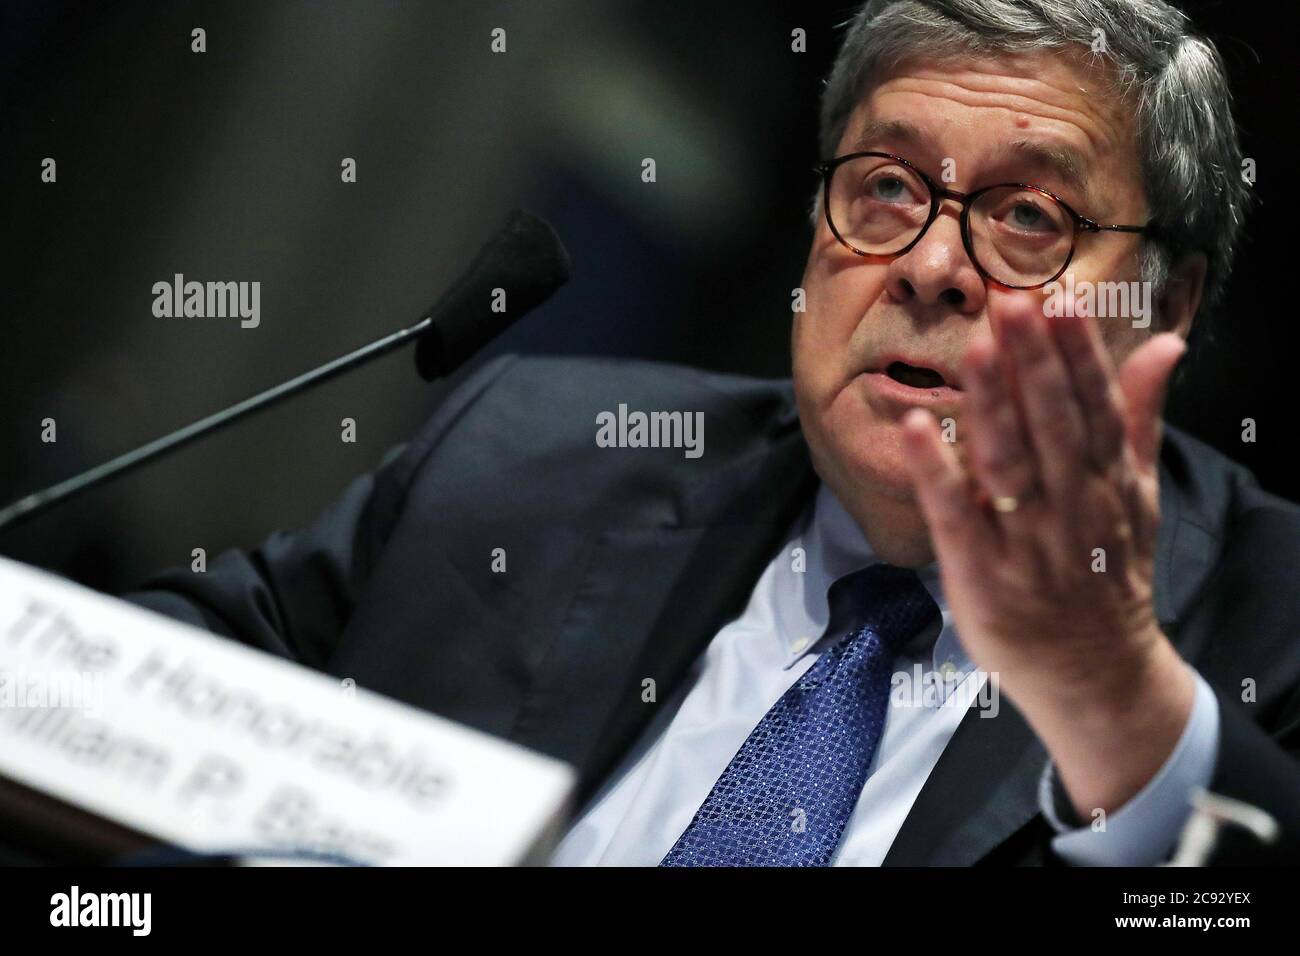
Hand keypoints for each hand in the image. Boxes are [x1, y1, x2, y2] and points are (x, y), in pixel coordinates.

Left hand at [899, 298, 1194, 815]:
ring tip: (979, 346)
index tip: (1057, 297)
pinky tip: (915, 428)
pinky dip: (937, 474)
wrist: (1098, 675)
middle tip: (1012, 301)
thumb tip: (1165, 345)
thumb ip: (1139, 418)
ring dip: (995, 404)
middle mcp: (1072, 507)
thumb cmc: (1108, 575)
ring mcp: (1026, 544)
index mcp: (1108, 482)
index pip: (1095, 406)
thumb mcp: (1136, 497)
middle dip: (1035, 362)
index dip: (1077, 352)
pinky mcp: (981, 576)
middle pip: (1055, 425)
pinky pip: (956, 518)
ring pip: (1010, 464)